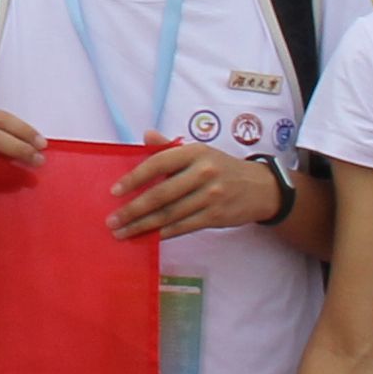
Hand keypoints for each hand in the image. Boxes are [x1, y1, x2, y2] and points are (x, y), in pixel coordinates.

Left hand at [108, 138, 280, 239]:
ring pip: (170, 214)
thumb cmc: (221, 168)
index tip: (115, 191)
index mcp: (194, 152)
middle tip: (112, 221)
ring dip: (143, 226)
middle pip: (161, 194)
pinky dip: (163, 234)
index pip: (158, 164)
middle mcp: (203, 172)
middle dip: (133, 210)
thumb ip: (170, 147)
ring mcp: (211, 196)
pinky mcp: (215, 216)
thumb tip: (146, 136)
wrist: (260, 188)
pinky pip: (183, 227)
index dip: (134, 178)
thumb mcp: (200, 152)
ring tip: (123, 233)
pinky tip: (148, 238)